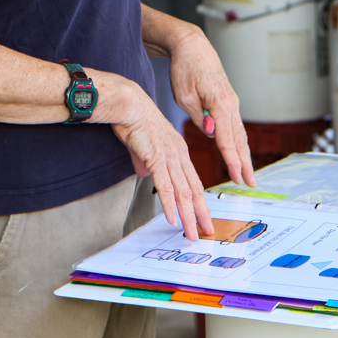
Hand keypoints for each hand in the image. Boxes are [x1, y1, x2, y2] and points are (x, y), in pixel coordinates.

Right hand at [109, 80, 213, 240]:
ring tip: (192, 232)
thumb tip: (145, 175)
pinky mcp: (156, 158)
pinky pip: (165, 186)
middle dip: (201, 213)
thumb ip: (146, 162)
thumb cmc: (136, 121)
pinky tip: (173, 218)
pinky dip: (169, 204)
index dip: (200, 201)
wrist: (130, 105)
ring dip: (188, 215)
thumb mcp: (145, 146)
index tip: (204, 217)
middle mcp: (179, 154)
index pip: (193, 181)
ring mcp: (169, 157)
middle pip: (194, 189)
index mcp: (179, 150)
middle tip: (207, 231)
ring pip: (182, 191)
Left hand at [169, 26, 255, 189]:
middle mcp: (230, 102)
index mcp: (219, 102)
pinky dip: (238, 140)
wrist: (192, 46)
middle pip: (239, 138)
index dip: (232, 160)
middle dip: (245, 162)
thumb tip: (212, 133)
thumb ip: (198, 116)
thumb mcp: (184, 94)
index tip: (236, 177)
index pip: (227, 138)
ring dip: (244, 154)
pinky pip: (235, 124)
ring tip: (247, 173)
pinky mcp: (228, 100)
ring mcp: (232, 101)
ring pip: (240, 132)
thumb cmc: (185, 68)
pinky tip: (240, 152)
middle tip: (250, 183)